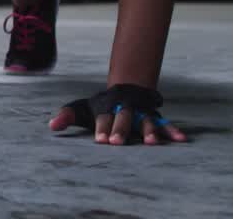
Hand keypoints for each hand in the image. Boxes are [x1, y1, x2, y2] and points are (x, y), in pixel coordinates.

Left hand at [50, 83, 187, 144]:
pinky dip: (173, 131)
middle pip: (123, 118)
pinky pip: (166, 124)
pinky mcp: (155, 117)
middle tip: (117, 143)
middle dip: (120, 129)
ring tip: (151, 143)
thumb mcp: (81, 109)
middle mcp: (125, 109)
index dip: (101, 128)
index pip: (103, 118)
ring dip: (149, 131)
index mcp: (106, 108)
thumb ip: (66, 115)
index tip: (99, 141)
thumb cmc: (99, 107)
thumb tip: (51, 126)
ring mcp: (142, 113)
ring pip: (146, 121)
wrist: (124, 89)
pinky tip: (181, 140)